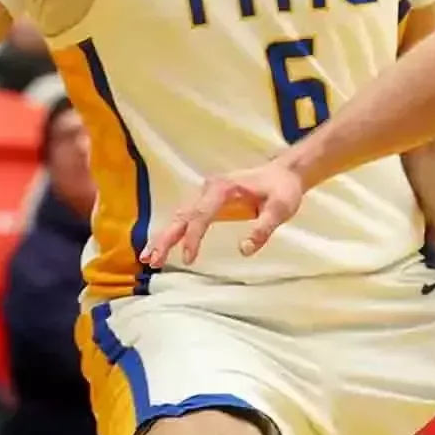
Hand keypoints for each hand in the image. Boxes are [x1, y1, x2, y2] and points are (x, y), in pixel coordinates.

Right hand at [141, 161, 304, 267]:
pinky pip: (188, 218)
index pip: (201, 215)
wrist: (285, 174)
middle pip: (183, 215)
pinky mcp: (209, 203)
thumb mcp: (280, 209)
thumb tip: (244, 250)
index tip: (188, 259)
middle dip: (166, 238)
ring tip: (149, 258)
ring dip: (165, 237)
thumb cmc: (283, 190)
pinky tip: (163, 246)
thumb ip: (263, 228)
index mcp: (223, 188)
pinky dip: (174, 233)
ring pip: (180, 217)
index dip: (193, 237)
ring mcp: (207, 195)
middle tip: (152, 260)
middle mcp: (210, 189)